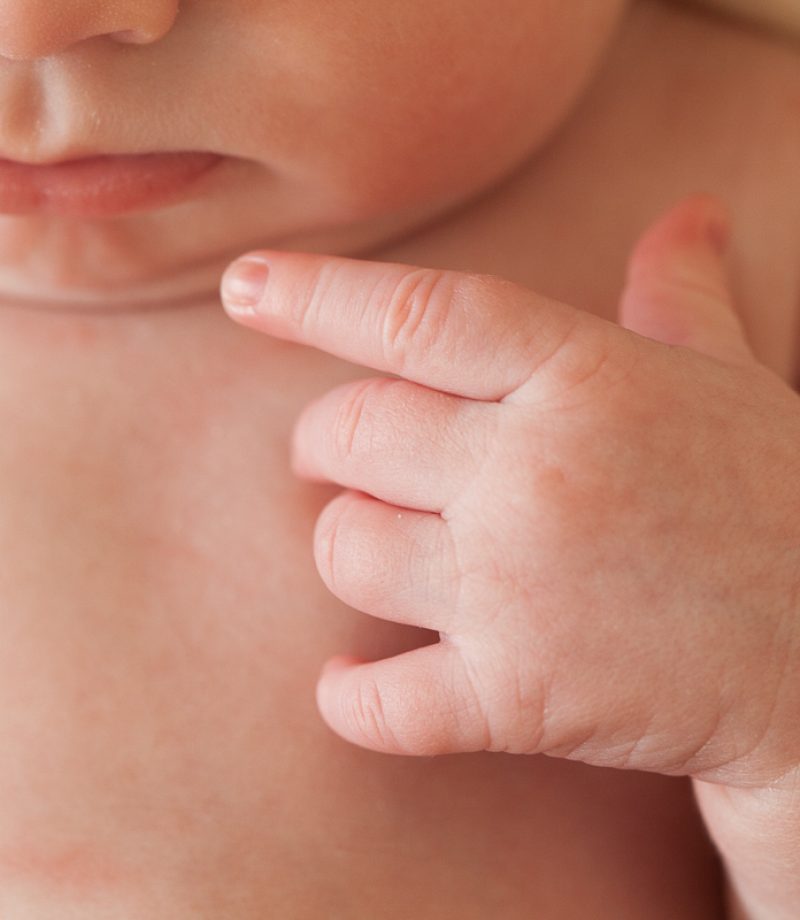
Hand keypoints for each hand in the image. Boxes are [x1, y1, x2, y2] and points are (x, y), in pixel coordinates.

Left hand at [220, 195, 799, 792]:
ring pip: (348, 550)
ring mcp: (518, 587)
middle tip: (338, 455)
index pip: (418, 316)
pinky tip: (348, 682)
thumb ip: (683, 294)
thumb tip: (690, 212)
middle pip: (350, 434)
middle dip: (325, 444)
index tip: (245, 287)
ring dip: (346, 546)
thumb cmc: (775, 500)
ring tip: (379, 550)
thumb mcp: (730, 378)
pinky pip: (382, 700)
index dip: (316, 295)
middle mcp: (534, 473)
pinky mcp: (520, 694)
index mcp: (581, 379)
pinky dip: (349, 696)